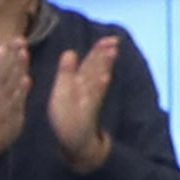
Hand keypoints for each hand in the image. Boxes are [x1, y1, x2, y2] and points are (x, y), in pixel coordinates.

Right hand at [0, 25, 29, 157]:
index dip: (8, 51)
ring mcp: (2, 101)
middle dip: (12, 54)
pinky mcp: (9, 112)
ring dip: (16, 67)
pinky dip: (20, 90)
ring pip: (9, 81)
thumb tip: (5, 51)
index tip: (15, 37)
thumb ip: (2, 72)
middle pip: (4, 69)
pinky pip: (15, 100)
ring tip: (24, 54)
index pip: (1, 64)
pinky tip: (26, 80)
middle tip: (19, 39)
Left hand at [47, 36, 118, 172]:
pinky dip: (99, 87)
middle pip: (96, 69)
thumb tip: (70, 52)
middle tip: (115, 41)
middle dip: (105, 54)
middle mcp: (86, 90)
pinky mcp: (86, 113)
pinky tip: (105, 78)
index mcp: (80, 83)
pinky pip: (93, 98)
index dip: (99, 50)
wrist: (74, 141)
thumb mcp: (64, 91)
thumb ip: (68, 72)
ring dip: (105, 66)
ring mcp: (88, 101)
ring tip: (113, 52)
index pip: (91, 63)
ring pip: (97, 79)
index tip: (110, 38)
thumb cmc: (67, 115)